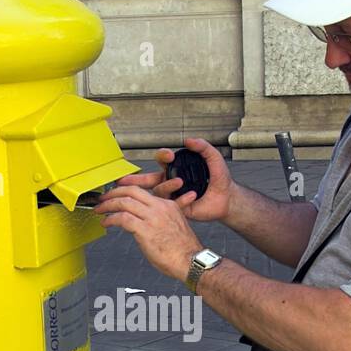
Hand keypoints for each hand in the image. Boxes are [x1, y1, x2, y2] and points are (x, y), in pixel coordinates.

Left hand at [92, 183, 202, 281]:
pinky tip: (106, 223)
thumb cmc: (184, 250)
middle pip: (131, 191)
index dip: (125, 190)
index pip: (142, 191)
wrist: (191, 261)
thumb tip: (143, 221)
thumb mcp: (174, 225)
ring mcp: (152, 217)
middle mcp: (159, 207)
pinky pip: (122, 219)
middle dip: (113, 193)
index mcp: (168, 205)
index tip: (116, 193)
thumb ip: (160, 219)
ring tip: (100, 210)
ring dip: (107, 205)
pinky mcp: (145, 230)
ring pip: (124, 202)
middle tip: (103, 198)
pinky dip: (110, 219)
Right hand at [110, 137, 233, 223]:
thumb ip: (203, 147)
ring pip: (158, 192)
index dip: (162, 156)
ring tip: (179, 182)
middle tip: (123, 180)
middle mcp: (171, 182)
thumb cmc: (219, 179)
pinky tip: (192, 195)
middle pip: (148, 180)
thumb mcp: (214, 159)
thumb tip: (190, 140)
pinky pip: (172, 205)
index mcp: (176, 169)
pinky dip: (180, 200)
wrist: (227, 199)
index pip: (161, 161)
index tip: (169, 155)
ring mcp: (172, 196)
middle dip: (135, 179)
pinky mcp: (177, 209)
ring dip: (167, 186)